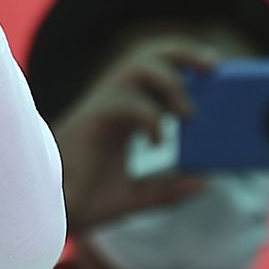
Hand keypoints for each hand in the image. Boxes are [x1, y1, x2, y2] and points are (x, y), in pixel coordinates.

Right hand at [53, 40, 216, 232]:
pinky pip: (126, 103)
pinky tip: (158, 140)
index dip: (185, 63)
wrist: (51, 214)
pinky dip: (151, 117)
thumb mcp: (135, 197)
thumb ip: (168, 189)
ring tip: (189, 114)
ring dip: (171, 82)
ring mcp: (102, 108)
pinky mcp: (92, 120)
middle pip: (149, 56)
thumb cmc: (83, 201)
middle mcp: (114, 103)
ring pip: (137, 67)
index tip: (217, 71)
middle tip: (216, 68)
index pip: (156, 71)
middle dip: (185, 54)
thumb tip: (205, 184)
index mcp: (125, 114)